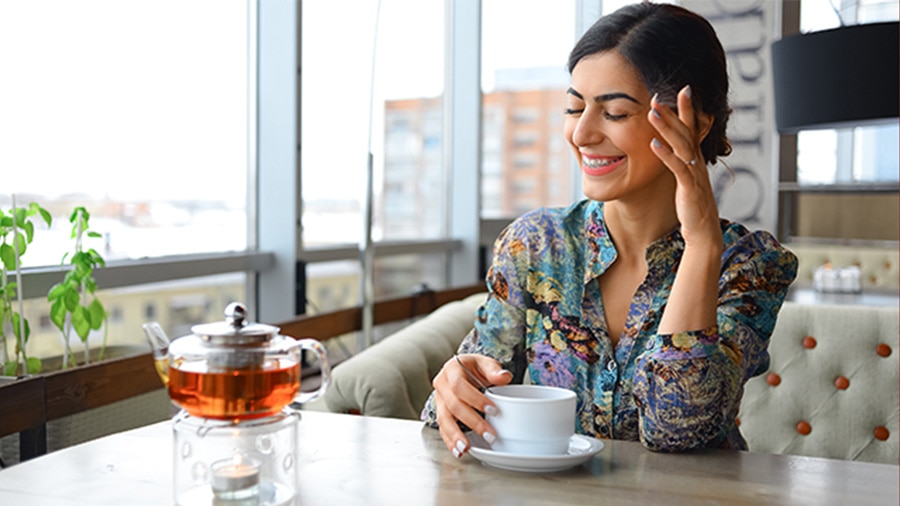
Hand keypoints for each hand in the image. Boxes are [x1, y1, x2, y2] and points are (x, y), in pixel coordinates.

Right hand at [431, 353, 512, 457]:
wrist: (463, 370)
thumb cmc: (474, 367)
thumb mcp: (485, 362)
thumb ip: (494, 370)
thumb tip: (504, 377)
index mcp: (451, 369)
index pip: (459, 385)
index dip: (475, 399)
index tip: (492, 410)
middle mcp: (441, 385)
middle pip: (453, 405)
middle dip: (472, 422)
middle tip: (489, 435)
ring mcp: (439, 400)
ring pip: (444, 420)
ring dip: (455, 436)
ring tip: (466, 448)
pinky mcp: (441, 413)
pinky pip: (443, 429)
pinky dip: (450, 441)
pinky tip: (459, 451)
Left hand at [648, 85, 721, 247]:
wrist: (703, 230)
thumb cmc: (692, 204)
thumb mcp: (687, 178)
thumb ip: (680, 162)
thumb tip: (671, 148)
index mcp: (695, 158)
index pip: (693, 128)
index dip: (688, 109)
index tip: (681, 89)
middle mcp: (697, 162)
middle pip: (686, 131)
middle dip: (674, 111)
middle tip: (659, 94)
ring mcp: (694, 174)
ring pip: (681, 145)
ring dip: (667, 127)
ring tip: (652, 111)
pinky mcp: (689, 188)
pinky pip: (677, 168)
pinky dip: (665, 155)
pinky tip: (653, 144)